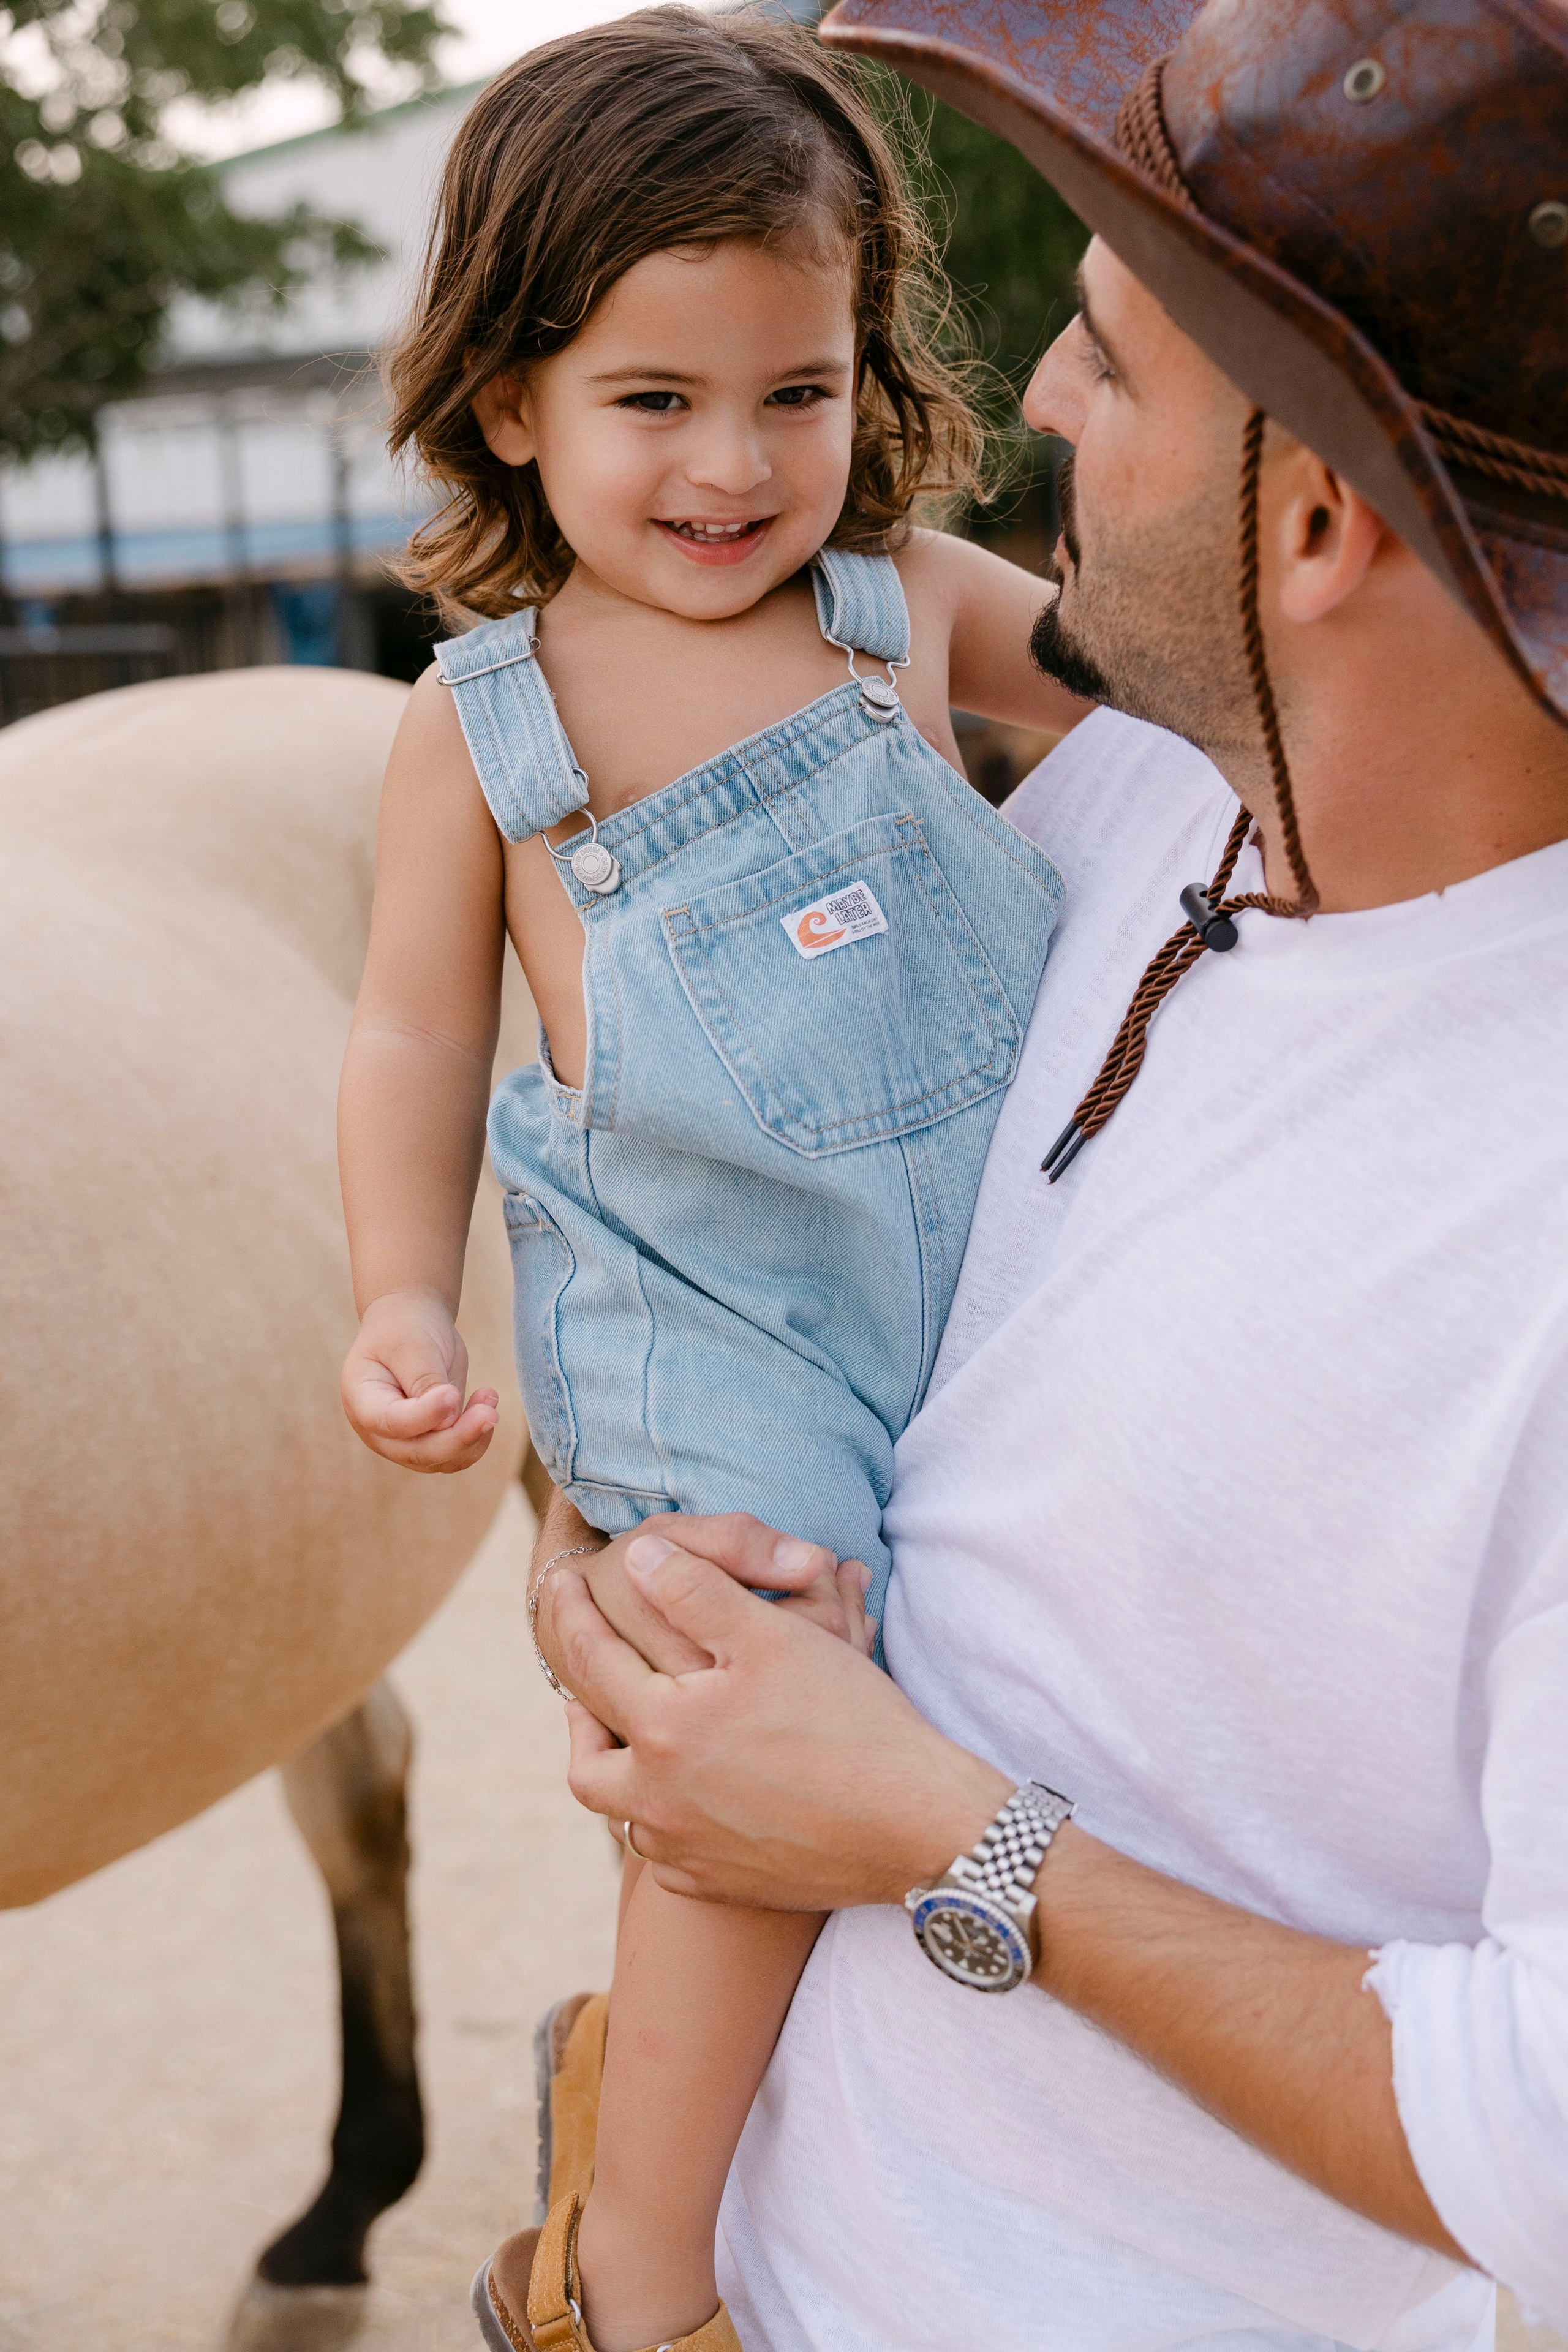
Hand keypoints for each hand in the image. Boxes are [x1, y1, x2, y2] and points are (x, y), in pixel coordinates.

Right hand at [341, 1286, 498, 1470]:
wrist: (411, 1323)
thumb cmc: (405, 1329)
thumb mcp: (411, 1345)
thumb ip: (425, 1381)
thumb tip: (449, 1422)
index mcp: (362, 1400)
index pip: (390, 1422)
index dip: (424, 1415)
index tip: (452, 1393)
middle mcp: (379, 1430)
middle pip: (418, 1453)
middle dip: (458, 1438)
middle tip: (489, 1413)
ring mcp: (404, 1441)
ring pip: (442, 1461)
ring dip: (473, 1437)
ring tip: (489, 1398)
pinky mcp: (430, 1440)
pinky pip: (457, 1455)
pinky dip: (478, 1437)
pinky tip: (487, 1404)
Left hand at [556, 1530, 1008, 1910]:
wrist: (914, 1823)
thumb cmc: (847, 1720)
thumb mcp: (772, 1638)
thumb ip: (695, 1591)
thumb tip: (640, 1557)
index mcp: (663, 1732)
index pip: (591, 1662)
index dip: (572, 1616)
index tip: (559, 1587)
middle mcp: (660, 1802)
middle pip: (586, 1761)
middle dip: (578, 1717)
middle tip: (584, 1689)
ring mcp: (689, 1851)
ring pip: (625, 1815)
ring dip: (623, 1775)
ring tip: (641, 1741)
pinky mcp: (722, 1886)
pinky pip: (667, 1858)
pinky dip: (665, 1823)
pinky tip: (689, 1801)